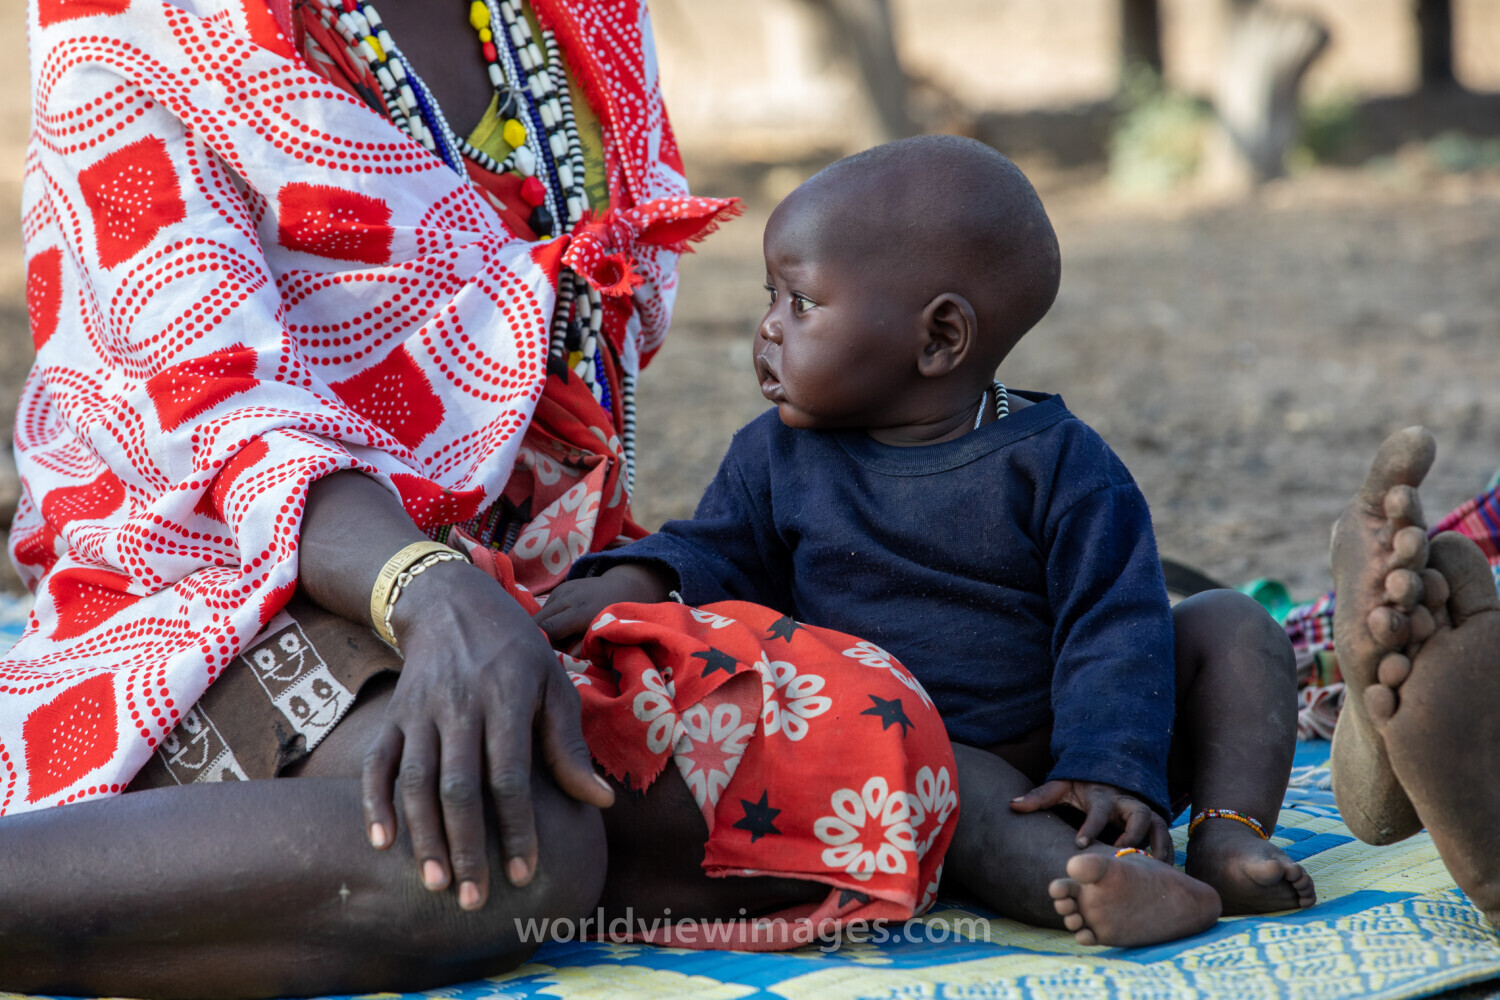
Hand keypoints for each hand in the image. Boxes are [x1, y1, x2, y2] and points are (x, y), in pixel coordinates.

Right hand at [361, 561, 614, 910]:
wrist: (451, 603)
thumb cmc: (515, 652)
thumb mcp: (552, 685)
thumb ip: (569, 746)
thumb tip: (600, 802)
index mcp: (506, 700)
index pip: (510, 777)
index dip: (517, 828)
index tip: (524, 875)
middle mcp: (459, 707)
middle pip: (459, 787)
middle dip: (467, 847)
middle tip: (473, 900)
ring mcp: (420, 712)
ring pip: (416, 781)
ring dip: (423, 836)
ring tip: (435, 884)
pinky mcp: (392, 716)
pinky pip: (377, 763)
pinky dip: (375, 802)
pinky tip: (382, 842)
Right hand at [533, 563, 673, 648]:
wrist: (627, 587)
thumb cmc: (618, 618)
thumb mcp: (605, 636)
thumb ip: (583, 648)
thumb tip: (561, 660)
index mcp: (581, 611)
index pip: (548, 628)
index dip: (546, 644)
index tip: (553, 654)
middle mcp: (568, 597)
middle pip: (538, 620)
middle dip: (541, 636)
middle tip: (557, 647)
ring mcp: (563, 589)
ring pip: (540, 614)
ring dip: (545, 627)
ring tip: (564, 636)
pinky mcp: (561, 587)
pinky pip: (547, 607)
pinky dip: (551, 618)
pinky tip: (566, 623)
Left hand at [1010, 779, 1171, 858]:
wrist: (1106, 773)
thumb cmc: (1080, 786)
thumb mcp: (1060, 788)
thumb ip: (1039, 797)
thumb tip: (1011, 805)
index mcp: (1101, 796)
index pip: (1097, 810)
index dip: (1090, 827)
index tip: (1079, 845)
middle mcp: (1126, 802)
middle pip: (1138, 815)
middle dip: (1133, 835)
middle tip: (1122, 857)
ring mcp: (1143, 811)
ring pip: (1158, 826)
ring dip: (1157, 848)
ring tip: (1152, 871)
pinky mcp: (1154, 821)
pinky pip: (1166, 837)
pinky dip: (1166, 854)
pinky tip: (1162, 875)